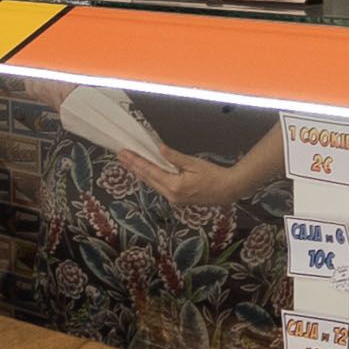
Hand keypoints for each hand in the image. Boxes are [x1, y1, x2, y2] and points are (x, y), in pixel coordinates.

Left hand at [119, 147, 255, 208]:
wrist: (228, 190)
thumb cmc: (213, 175)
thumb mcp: (193, 163)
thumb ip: (174, 157)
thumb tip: (158, 149)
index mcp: (174, 186)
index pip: (150, 171)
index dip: (135, 161)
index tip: (124, 153)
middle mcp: (170, 194)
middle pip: (147, 179)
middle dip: (133, 166)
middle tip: (120, 155)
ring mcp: (173, 199)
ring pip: (152, 183)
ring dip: (140, 172)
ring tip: (128, 162)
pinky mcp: (177, 199)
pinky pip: (159, 186)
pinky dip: (150, 177)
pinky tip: (144, 171)